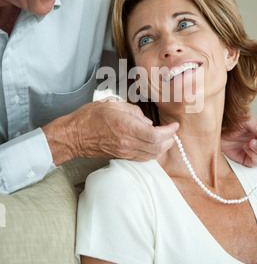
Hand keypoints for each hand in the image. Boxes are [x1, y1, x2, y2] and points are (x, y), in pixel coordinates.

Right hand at [43, 101, 178, 164]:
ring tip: (167, 138)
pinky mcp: (121, 157)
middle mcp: (127, 142)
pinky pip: (143, 158)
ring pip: (152, 155)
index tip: (174, 125)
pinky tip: (154, 145)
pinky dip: (153, 153)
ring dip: (163, 148)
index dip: (169, 131)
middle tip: (172, 131)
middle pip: (157, 148)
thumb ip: (134, 111)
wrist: (74, 136)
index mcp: (125, 127)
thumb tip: (148, 121)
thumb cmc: (89, 117)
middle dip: (170, 140)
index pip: (155, 135)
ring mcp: (124, 152)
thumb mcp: (112, 104)